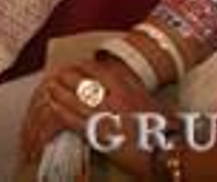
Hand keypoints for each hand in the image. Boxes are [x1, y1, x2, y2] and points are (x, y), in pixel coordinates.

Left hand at [20, 56, 164, 174]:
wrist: (167, 151)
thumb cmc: (164, 127)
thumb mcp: (151, 99)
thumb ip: (133, 86)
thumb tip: (120, 76)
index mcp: (126, 87)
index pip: (97, 70)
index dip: (81, 67)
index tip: (74, 65)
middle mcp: (113, 98)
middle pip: (82, 82)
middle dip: (66, 77)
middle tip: (55, 74)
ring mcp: (105, 116)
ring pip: (75, 100)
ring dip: (59, 92)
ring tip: (49, 88)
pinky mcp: (100, 135)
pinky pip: (75, 121)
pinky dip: (62, 112)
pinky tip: (53, 107)